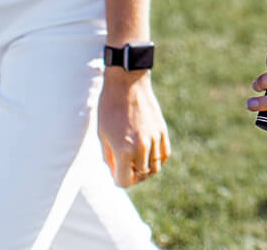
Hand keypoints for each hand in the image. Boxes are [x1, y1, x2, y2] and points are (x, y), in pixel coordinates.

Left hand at [99, 69, 170, 187]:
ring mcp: (154, 139)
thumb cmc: (109, 108)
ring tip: (136, 161)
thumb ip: (110, 158)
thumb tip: (117, 172)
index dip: (118, 180)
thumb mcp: (102, 135)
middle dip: (131, 175)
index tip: (115, 174)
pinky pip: (164, 154)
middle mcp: (141, 148)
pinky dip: (157, 159)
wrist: (126, 84)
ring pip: (155, 167)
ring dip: (145, 169)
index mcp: (123, 151)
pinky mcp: (162, 131)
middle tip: (124, 166)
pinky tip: (149, 154)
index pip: (124, 182)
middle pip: (140, 176)